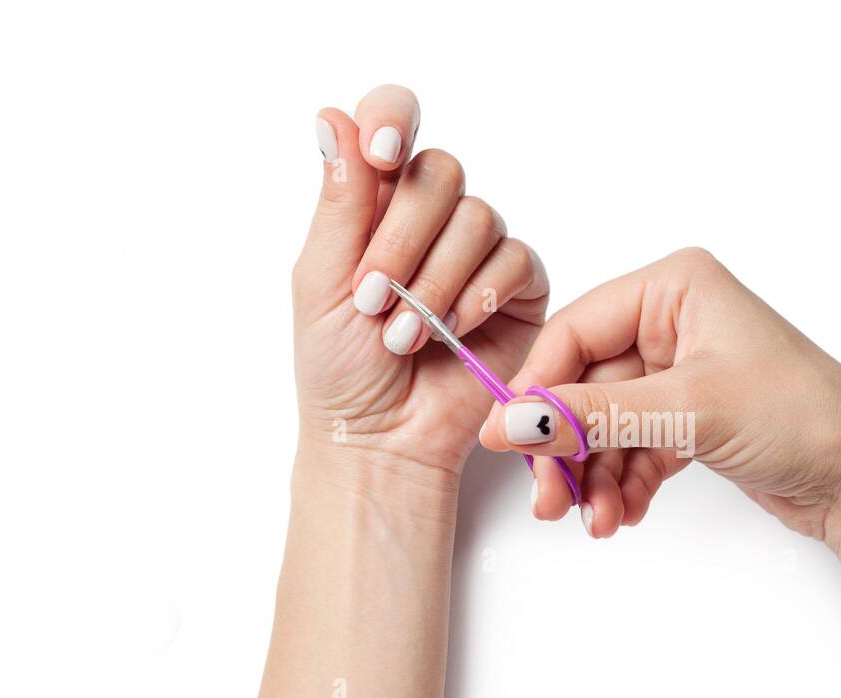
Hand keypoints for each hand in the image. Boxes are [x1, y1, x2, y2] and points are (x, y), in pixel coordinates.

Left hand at [294, 84, 547, 484]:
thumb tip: (332, 116)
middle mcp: (431, 221)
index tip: (382, 155)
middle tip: (375, 298)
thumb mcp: (320, 280)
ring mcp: (478, 254)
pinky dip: (480, 296)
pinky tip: (454, 331)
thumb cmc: (341, 371)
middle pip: (440, 172)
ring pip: (478, 218)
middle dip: (403, 238)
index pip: (393, 121)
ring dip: (436, 281)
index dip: (393, 119)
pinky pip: (516, 262)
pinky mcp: (520, 291)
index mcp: (375, 204)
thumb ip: (338, 201)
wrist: (383, 439)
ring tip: (407, 336)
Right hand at [478, 247, 840, 547]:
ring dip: (595, 476)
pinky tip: (623, 515)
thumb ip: (592, 415)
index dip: (538, 390)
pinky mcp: (691, 418)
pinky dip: (623, 483)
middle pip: (584, 384)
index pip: (576, 331)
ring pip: (605, 424)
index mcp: (676, 288)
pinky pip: (633, 447)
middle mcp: (675, 323)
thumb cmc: (803, 416)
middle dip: (567, 447)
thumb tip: (512, 422)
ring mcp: (682, 373)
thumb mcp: (688, 410)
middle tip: (551, 500)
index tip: (508, 442)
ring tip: (599, 521)